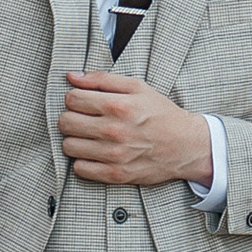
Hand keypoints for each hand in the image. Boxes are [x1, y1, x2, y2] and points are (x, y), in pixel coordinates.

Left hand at [59, 68, 212, 189]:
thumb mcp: (137, 87)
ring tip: (88, 136)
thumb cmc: (161, 114)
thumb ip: (102, 79)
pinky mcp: (116, 174)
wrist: (186, 145)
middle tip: (83, 119)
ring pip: (69, 146)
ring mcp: (114, 155)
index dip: (74, 98)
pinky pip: (79, 169)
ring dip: (75, 140)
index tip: (82, 102)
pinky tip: (94, 153)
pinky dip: (82, 161)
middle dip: (70, 118)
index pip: (72, 99)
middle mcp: (114, 131)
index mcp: (118, 106)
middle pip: (65, 123)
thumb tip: (71, 76)